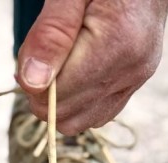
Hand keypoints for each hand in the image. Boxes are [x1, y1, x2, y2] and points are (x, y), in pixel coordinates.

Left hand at [16, 0, 167, 133]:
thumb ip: (50, 35)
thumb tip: (33, 83)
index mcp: (117, 43)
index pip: (58, 95)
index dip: (31, 81)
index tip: (31, 54)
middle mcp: (132, 69)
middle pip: (66, 113)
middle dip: (42, 92)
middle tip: (39, 57)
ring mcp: (137, 79)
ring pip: (80, 122)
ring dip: (57, 101)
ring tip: (56, 64)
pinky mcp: (135, 84)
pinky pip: (97, 115)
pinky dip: (76, 102)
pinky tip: (72, 73)